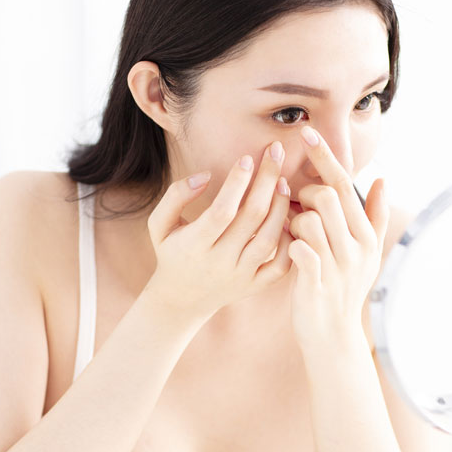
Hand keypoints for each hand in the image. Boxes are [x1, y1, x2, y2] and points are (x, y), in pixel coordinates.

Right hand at [144, 141, 293, 320]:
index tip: (247, 158)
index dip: (236, 183)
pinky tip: (290, 217)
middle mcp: (220, 261)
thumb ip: (176, 196)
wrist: (182, 298)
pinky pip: (281, 265)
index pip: (222, 211)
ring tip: (284, 181)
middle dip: (267, 180)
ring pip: (270, 239)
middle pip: (252, 218)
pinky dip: (291, 241)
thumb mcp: (160, 224)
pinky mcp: (255, 285)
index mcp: (195, 245)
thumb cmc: (172, 251)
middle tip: (276, 153)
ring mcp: (240, 276)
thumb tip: (205, 176)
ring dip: (281, 206)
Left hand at [286, 125, 388, 355]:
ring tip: (292, 234)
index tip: (306, 133)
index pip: (344, 185)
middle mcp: (356, 246)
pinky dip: (291, 243)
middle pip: (326, 196)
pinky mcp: (316, 282)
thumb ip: (375, 215)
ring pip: (309, 219)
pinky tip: (289, 249)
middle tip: (294, 207)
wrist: (333, 336)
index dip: (324, 157)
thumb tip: (383, 179)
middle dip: (303, 194)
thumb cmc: (343, 288)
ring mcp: (337, 265)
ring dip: (293, 221)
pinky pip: (301, 249)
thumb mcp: (367, 253)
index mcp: (365, 234)